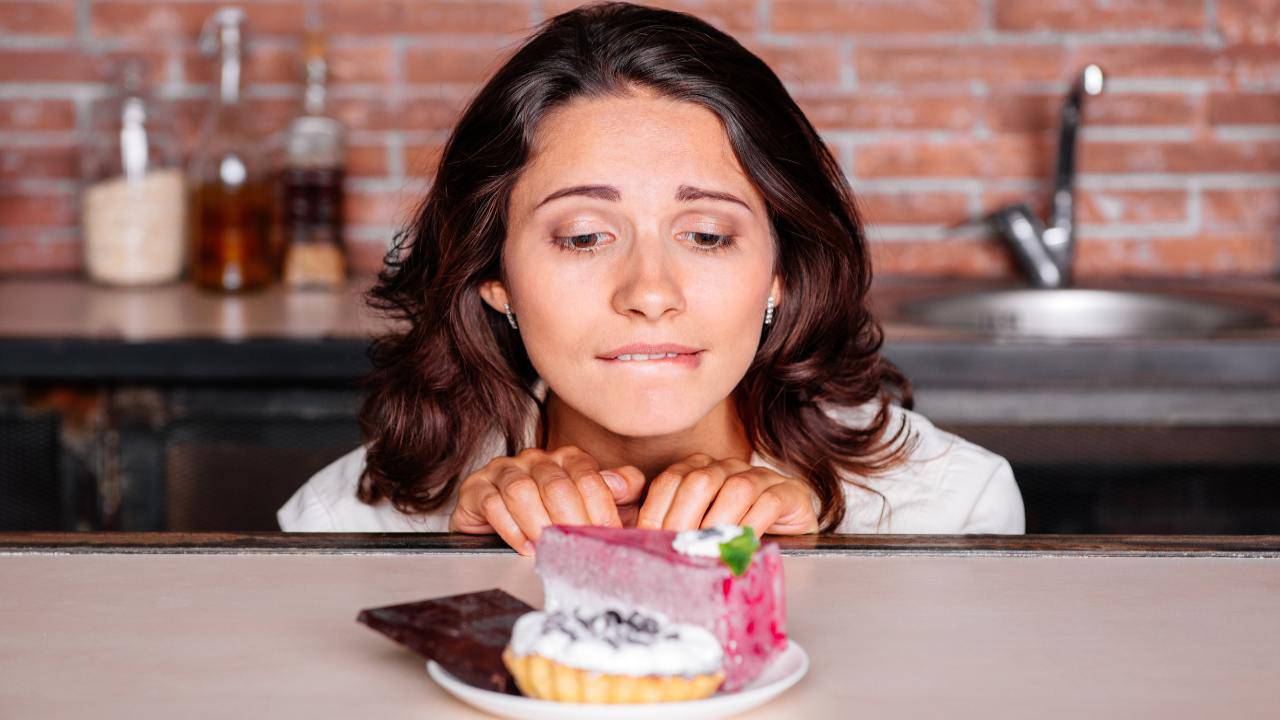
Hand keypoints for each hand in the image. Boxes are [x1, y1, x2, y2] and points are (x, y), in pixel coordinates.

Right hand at [449, 445, 645, 555]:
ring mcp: (504, 471)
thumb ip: (617, 491)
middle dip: (570, 521)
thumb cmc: (551, 517)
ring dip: (538, 524)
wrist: (499, 529)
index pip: (588, 478)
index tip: (606, 536)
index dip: (600, 510)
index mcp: (566, 459)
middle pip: (557, 486)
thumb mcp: (592, 505)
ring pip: (522, 491)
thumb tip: (624, 484)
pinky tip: (523, 545)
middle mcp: (536, 460)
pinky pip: (493, 503)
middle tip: (576, 547)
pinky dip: (511, 528)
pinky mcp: (477, 488)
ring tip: (546, 547)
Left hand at [635, 453, 818, 534]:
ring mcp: (761, 477)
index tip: (648, 540)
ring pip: (736, 489)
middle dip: (684, 519)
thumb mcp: (696, 531)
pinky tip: (744, 545)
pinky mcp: (789, 492)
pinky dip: (753, 526)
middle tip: (679, 549)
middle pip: (699, 481)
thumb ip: (668, 528)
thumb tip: (635, 542)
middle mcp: (728, 467)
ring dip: (720, 523)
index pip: (669, 481)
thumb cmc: (734, 537)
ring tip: (710, 549)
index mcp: (700, 470)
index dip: (656, 511)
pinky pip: (769, 502)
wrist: (790, 537)